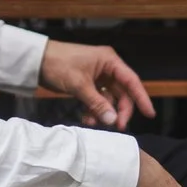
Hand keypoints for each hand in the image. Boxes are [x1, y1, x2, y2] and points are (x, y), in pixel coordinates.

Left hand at [39, 39, 154, 129]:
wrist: (36, 60)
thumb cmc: (58, 64)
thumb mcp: (79, 85)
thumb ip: (97, 103)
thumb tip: (112, 120)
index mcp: (109, 61)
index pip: (132, 81)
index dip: (142, 98)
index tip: (149, 114)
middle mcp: (107, 68)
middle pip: (122, 92)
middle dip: (119, 110)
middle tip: (116, 126)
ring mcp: (97, 76)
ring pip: (109, 99)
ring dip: (104, 112)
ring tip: (93, 122)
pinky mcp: (88, 84)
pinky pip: (97, 100)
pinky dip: (94, 110)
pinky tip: (86, 118)